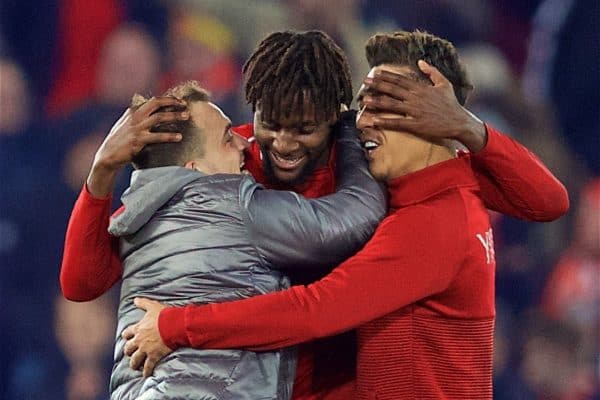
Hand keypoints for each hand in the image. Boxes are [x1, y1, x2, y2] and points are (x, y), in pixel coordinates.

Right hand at [87, 97, 187, 196]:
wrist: (108, 155)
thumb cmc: (119, 141)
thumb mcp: (126, 124)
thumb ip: (137, 117)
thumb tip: (148, 111)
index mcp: (133, 111)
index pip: (153, 101)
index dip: (167, 99)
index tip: (179, 101)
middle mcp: (135, 116)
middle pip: (156, 103)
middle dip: (172, 102)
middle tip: (185, 104)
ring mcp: (136, 128)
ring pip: (159, 117)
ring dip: (175, 116)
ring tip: (187, 117)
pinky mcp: (138, 140)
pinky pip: (158, 136)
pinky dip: (170, 136)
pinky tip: (179, 137)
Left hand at [122, 298, 171, 376]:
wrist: (174, 325)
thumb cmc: (164, 315)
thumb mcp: (152, 306)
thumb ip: (143, 303)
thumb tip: (135, 299)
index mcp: (138, 328)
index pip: (127, 333)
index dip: (127, 336)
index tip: (127, 338)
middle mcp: (139, 340)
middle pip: (128, 348)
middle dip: (128, 351)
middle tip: (130, 353)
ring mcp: (146, 349)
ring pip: (135, 360)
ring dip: (134, 364)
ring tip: (135, 366)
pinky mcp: (154, 356)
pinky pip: (148, 366)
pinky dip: (146, 372)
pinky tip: (145, 375)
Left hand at [359, 60, 486, 151]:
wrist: (459, 122)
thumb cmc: (451, 103)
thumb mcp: (444, 83)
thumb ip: (432, 71)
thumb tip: (420, 61)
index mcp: (421, 88)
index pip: (400, 79)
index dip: (386, 76)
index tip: (374, 73)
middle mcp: (416, 98)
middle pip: (393, 89)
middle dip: (377, 85)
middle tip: (364, 82)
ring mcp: (415, 111)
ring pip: (392, 104)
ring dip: (377, 101)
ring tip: (365, 100)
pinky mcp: (416, 124)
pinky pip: (398, 122)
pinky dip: (386, 121)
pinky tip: (375, 120)